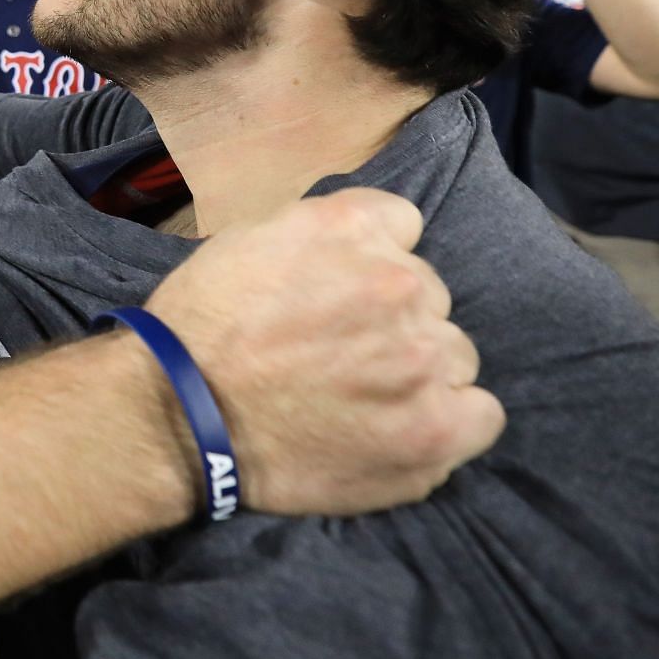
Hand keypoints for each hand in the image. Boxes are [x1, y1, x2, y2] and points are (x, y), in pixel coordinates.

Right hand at [145, 188, 501, 515]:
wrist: (176, 414)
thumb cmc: (200, 327)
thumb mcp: (251, 239)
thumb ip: (322, 233)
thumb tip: (366, 246)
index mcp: (353, 227)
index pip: (404, 228)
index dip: (371, 264)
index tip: (342, 295)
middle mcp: (400, 282)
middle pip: (430, 297)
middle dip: (394, 321)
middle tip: (341, 355)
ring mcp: (423, 358)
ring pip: (455, 356)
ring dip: (419, 373)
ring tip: (360, 401)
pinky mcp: (435, 429)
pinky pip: (481, 415)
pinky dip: (449, 424)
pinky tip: (400, 431)